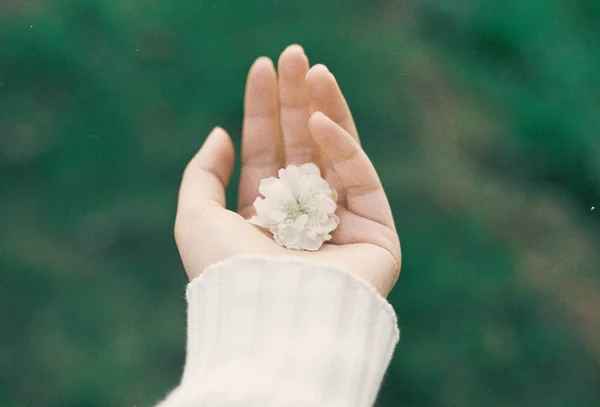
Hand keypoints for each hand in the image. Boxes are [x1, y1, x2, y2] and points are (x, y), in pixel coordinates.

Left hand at [174, 45, 400, 296]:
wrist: (271, 320)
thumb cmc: (227, 274)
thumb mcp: (195, 218)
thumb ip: (202, 173)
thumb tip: (219, 133)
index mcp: (265, 217)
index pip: (265, 153)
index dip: (262, 111)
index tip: (261, 67)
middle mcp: (303, 217)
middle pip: (301, 147)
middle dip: (295, 101)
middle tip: (293, 54)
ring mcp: (341, 223)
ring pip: (335, 154)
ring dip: (325, 109)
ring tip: (314, 69)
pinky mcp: (376, 232)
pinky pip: (361, 179)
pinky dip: (343, 148)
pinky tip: (320, 120)